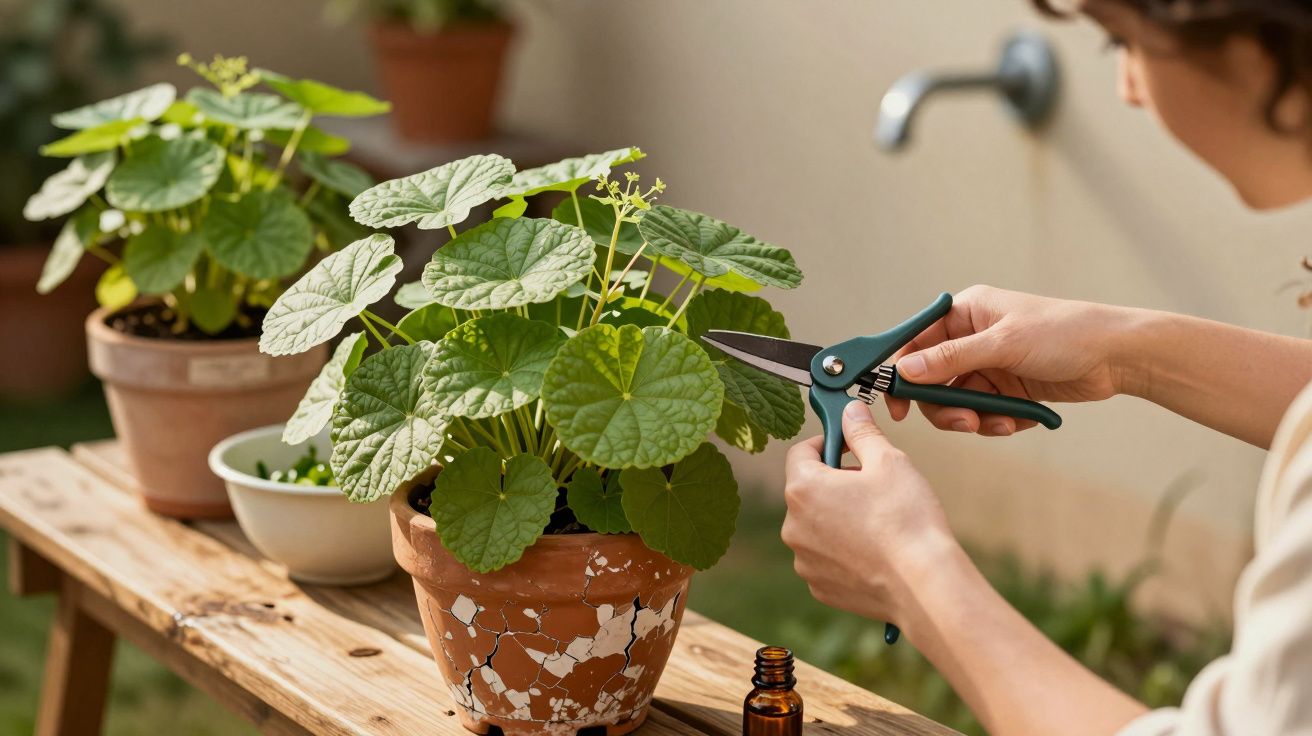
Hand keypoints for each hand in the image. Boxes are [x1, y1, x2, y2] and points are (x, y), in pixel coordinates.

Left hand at [781, 401, 959, 624]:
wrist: (923, 584)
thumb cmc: (907, 520)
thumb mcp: (889, 461)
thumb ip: (863, 431)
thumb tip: (850, 411)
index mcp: (803, 489)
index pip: (800, 452)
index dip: (827, 442)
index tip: (850, 446)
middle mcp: (793, 526)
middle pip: (808, 491)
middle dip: (835, 483)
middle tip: (873, 486)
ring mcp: (804, 560)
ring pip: (816, 526)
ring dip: (838, 518)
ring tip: (878, 522)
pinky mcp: (819, 587)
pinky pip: (825, 558)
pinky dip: (843, 551)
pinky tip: (874, 551)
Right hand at [888, 285, 1132, 435]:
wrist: (1116, 356)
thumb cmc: (1063, 333)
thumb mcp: (1002, 344)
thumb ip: (950, 359)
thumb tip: (904, 371)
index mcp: (965, 313)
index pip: (915, 343)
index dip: (901, 374)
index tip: (896, 405)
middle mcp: (972, 338)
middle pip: (932, 380)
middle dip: (945, 405)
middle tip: (964, 422)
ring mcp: (989, 364)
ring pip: (957, 401)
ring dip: (973, 417)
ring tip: (997, 423)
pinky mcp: (1006, 387)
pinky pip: (984, 411)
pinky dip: (995, 421)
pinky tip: (1018, 419)